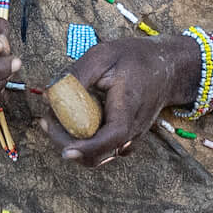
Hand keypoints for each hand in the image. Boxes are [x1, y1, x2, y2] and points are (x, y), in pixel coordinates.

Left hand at [43, 34, 199, 166]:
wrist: (167, 66)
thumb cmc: (135, 58)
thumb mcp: (103, 56)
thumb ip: (76, 75)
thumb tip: (48, 95)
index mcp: (128, 109)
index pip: (110, 138)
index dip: (87, 148)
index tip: (65, 150)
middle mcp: (132, 130)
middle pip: (98, 154)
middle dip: (68, 144)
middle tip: (46, 121)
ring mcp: (131, 137)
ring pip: (99, 156)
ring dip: (74, 145)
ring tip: (54, 121)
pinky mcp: (126, 138)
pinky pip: (104, 149)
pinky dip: (85, 143)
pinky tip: (71, 124)